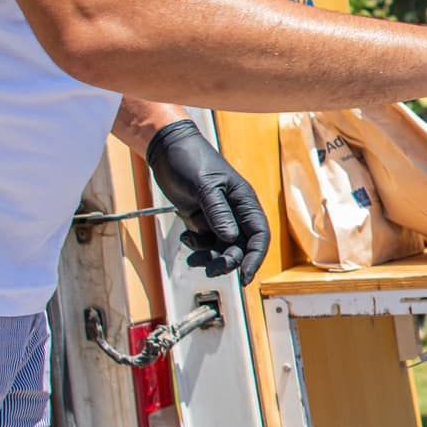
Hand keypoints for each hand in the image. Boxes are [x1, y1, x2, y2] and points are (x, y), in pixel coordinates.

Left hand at [146, 120, 270, 284]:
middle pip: (241, 247)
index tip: (245, 275)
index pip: (259, 235)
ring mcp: (219, 218)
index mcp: (244, 201)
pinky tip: (186, 238)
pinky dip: (197, 248)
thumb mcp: (204, 186)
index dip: (255, 257)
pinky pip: (206, 243)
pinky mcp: (202, 221)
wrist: (167, 150)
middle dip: (228, 261)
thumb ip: (218, 212)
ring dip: (211, 259)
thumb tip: (229, 238)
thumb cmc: (190, 159)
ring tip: (194, 260)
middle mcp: (235, 212)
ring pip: (223, 249)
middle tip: (212, 268)